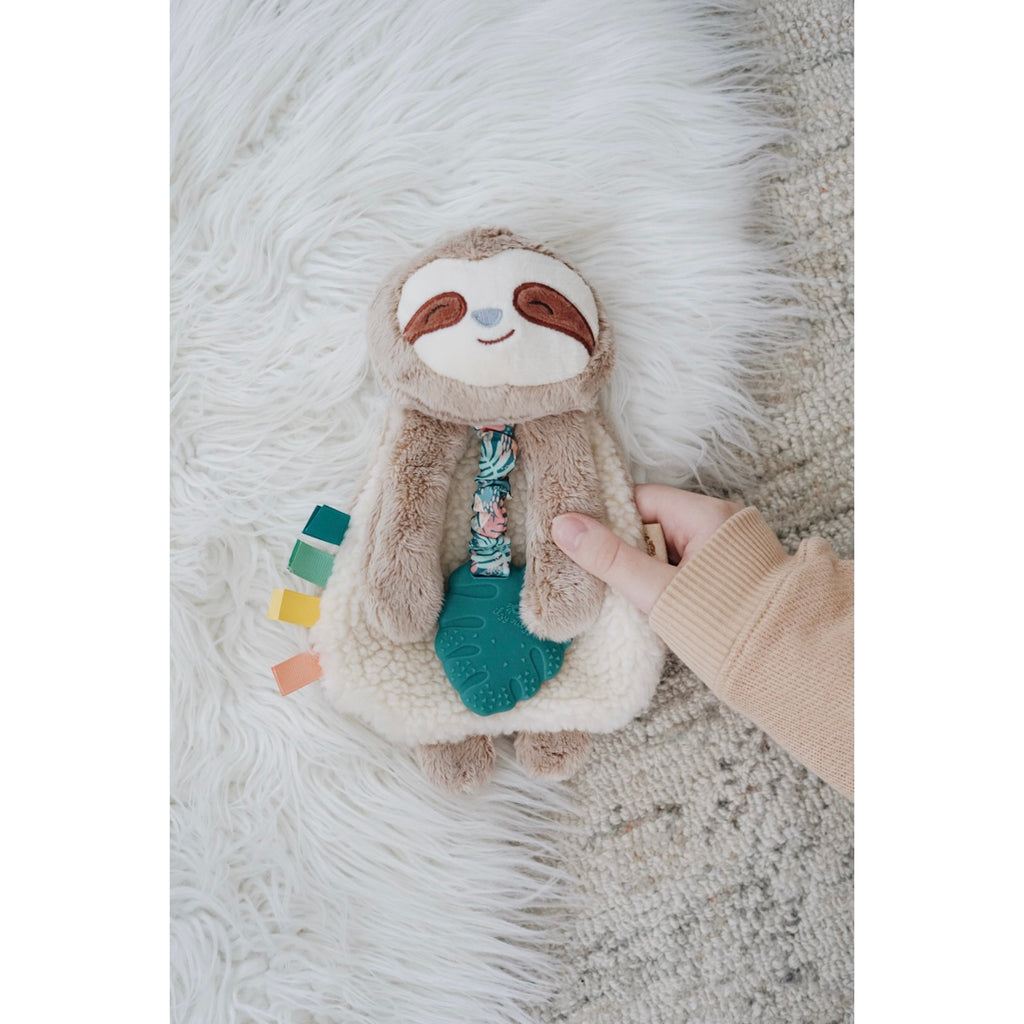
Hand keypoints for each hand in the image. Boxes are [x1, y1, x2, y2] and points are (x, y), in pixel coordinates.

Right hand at [550, 484, 741, 613]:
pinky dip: (663, 581)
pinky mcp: (726, 574)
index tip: (583, 541)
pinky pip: (682, 566)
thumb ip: (610, 559)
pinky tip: (649, 602)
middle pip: (652, 523)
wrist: (782, 663)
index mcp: (706, 515)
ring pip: (666, 548)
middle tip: (597, 572)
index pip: (642, 499)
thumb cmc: (723, 623)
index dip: (609, 517)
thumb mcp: (657, 590)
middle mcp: (718, 524)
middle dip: (625, 548)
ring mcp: (724, 550)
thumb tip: (563, 526)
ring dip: (643, 568)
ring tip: (621, 591)